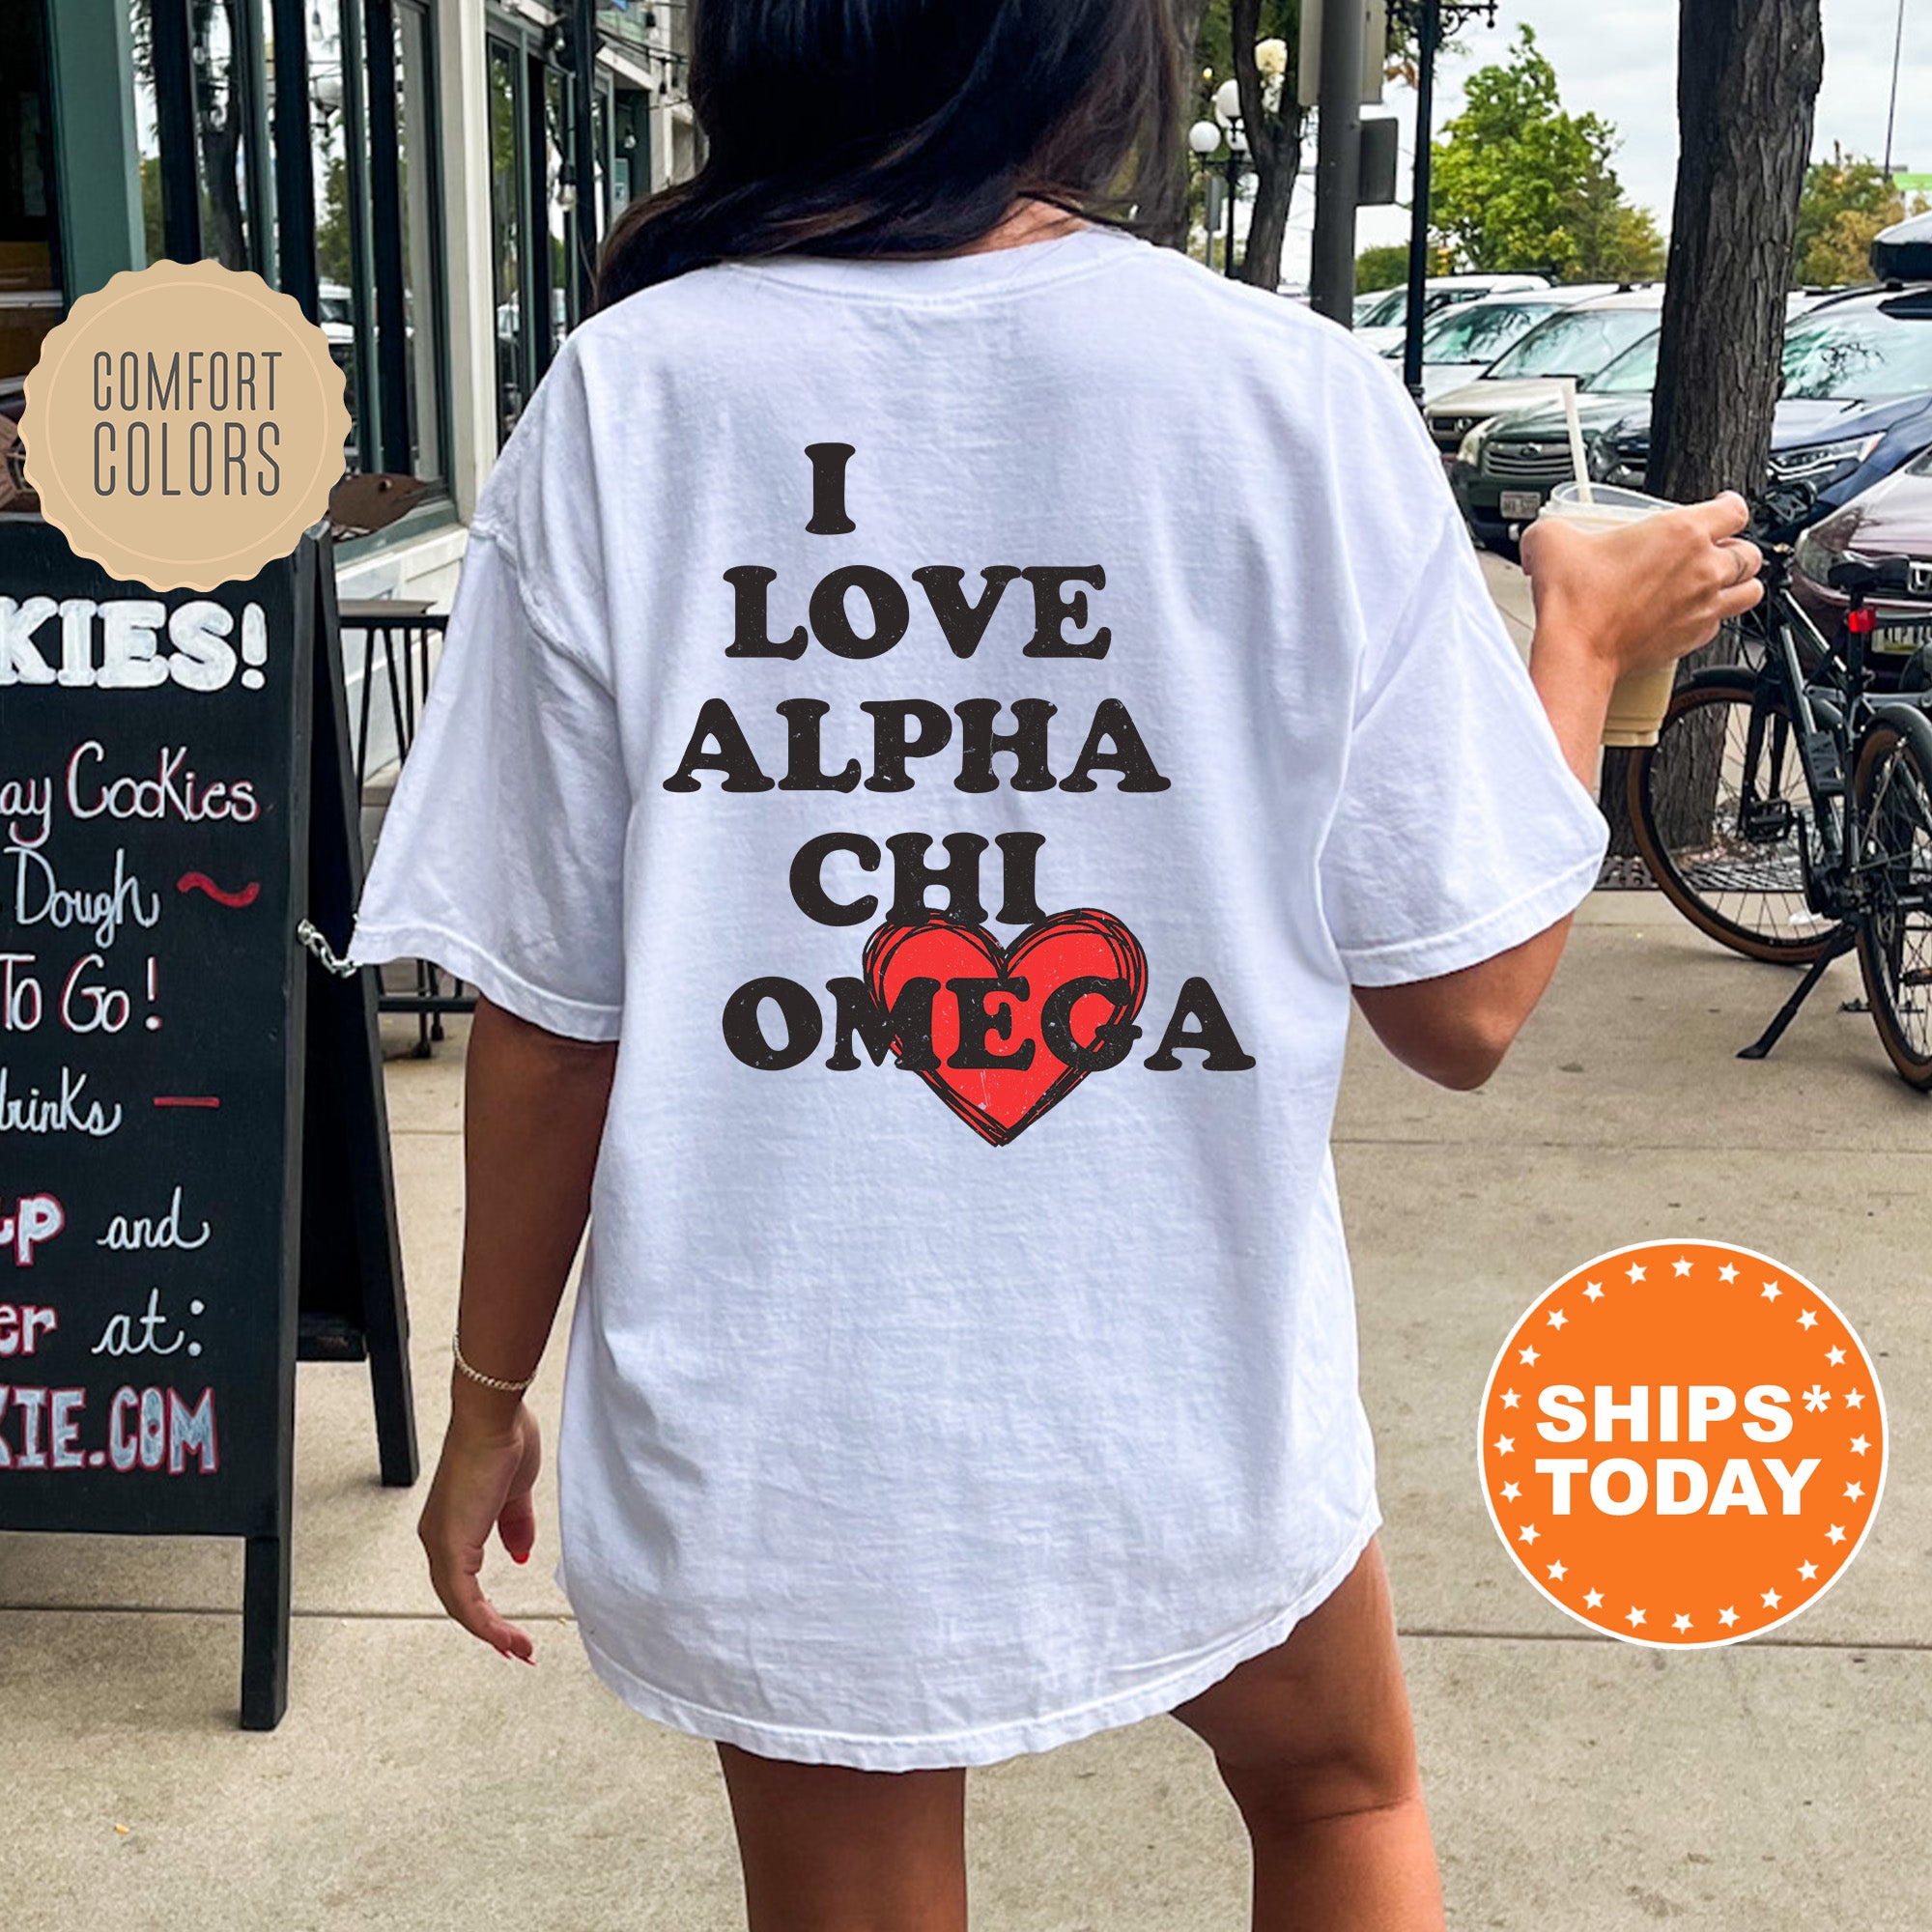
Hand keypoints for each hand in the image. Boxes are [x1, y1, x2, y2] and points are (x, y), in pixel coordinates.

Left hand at [418, 1396, 541, 1662]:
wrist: (494, 1418)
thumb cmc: (503, 1441)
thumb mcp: (516, 1494)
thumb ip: (516, 1527)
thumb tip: (520, 1556)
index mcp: (451, 1525)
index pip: (462, 1580)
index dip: (486, 1609)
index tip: (509, 1630)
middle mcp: (438, 1538)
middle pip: (458, 1600)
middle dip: (489, 1629)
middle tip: (517, 1650)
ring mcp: (441, 1542)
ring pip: (460, 1605)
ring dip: (491, 1632)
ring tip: (520, 1649)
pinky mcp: (451, 1545)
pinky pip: (464, 1598)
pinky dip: (485, 1623)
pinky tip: (506, 1636)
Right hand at [1519, 491, 1764, 682]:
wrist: (1577, 651)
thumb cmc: (1576, 601)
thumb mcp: (1552, 540)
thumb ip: (1555, 526)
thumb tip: (1545, 534)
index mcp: (1682, 532)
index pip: (1735, 510)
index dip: (1731, 505)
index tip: (1723, 507)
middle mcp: (1703, 568)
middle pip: (1750, 552)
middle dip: (1737, 548)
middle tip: (1717, 549)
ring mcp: (1704, 606)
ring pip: (1750, 590)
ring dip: (1740, 583)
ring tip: (1722, 582)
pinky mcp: (1694, 638)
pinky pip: (1721, 625)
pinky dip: (1714, 617)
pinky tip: (1693, 614)